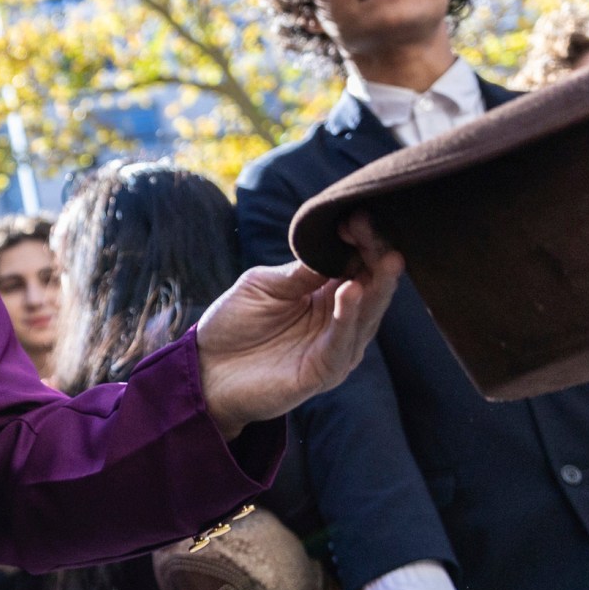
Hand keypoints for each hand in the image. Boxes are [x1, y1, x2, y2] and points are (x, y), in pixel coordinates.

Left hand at [194, 214, 403, 437]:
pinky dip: (348, 318)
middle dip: (378, 258)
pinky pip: (341, 344)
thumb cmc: (233, 324)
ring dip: (375, 287)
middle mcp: (338, 322)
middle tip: (378, 232)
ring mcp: (334, 348)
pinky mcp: (323, 372)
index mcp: (326, 296)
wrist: (205, 368)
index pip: (358, 266)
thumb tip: (336, 244)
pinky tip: (351, 292)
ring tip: (383, 259)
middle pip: (372, 288)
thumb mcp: (264, 286)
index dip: (362, 241)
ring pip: (366, 316)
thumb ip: (300, 272)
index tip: (357, 217)